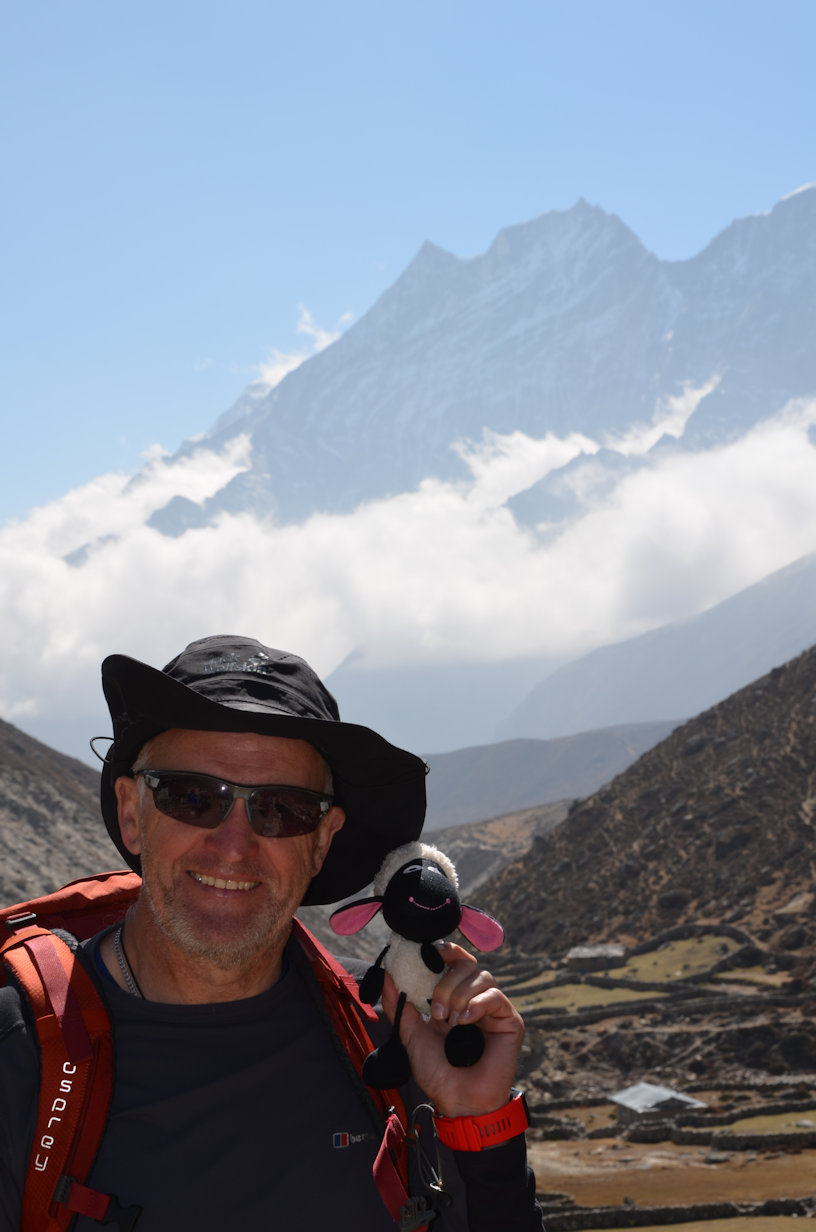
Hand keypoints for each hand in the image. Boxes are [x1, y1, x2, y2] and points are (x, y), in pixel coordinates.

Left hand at [380, 941, 523, 1117]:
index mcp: (452, 996)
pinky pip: (495, 996)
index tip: (428, 952)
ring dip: (459, 995)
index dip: (444, 951)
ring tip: (450, 1022)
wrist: (459, 1102)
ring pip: (481, 976)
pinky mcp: (509, 1020)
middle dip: (446, 984)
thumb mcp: (411, 1035)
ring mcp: (492, 1008)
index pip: (453, 960)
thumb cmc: (438, 1072)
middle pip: (465, 964)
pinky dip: (477, 1003)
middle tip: (436, 1012)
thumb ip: (398, 1006)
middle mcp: (473, 997)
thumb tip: (385, 975)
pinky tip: (465, 1020)